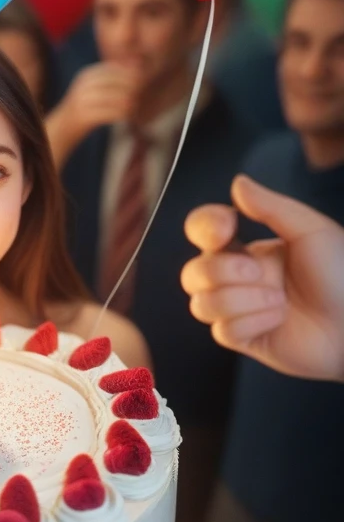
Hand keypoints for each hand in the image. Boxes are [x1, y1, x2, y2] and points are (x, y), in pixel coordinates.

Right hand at [46, 62, 140, 168]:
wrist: (61, 130)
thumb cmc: (82, 110)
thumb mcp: (92, 89)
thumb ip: (110, 80)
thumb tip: (137, 70)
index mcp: (87, 75)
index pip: (115, 69)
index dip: (130, 75)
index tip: (140, 83)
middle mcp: (84, 85)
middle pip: (118, 82)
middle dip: (132, 89)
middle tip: (139, 97)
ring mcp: (83, 100)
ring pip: (116, 98)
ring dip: (129, 103)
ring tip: (134, 108)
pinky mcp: (85, 117)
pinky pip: (111, 113)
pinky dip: (122, 115)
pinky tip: (127, 117)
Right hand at [181, 175, 343, 381]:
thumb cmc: (341, 274)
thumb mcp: (310, 230)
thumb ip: (271, 206)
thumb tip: (238, 183)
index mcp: (249, 249)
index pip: (203, 231)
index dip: (203, 227)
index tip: (225, 228)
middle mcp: (237, 279)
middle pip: (193, 273)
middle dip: (222, 272)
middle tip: (260, 274)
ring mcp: (238, 310)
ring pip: (202, 304)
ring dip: (241, 300)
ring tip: (278, 302)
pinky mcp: (244, 338)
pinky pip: (222, 331)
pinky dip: (252, 322)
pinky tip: (278, 319)